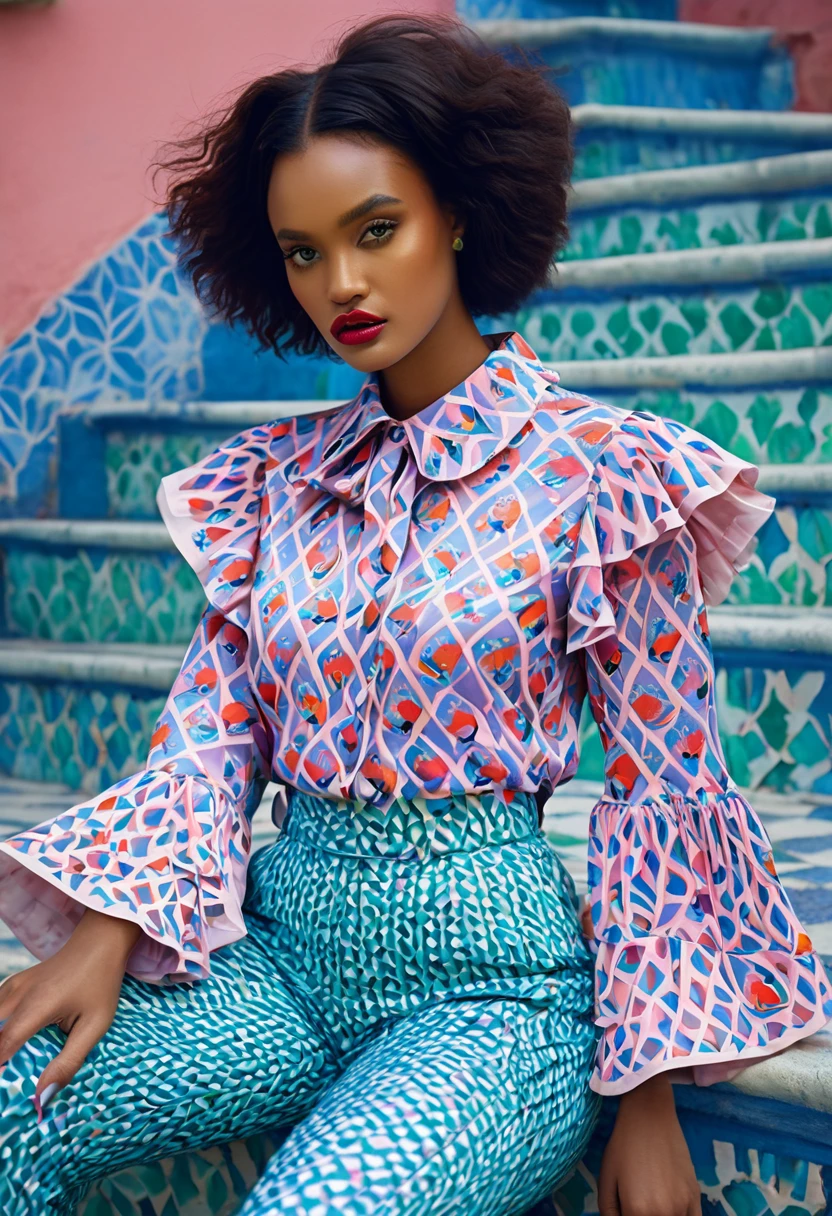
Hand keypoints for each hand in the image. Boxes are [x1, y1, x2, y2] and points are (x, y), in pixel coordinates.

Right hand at [0, 907, 140, 1118]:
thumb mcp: (95, 1025)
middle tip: (8, 1083)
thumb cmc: (101, 983)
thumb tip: (43, 1096)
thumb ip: (69, 1061)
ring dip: (0, 1044)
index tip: (3, 1095)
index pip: (3, 1046)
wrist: (100, 943)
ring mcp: (11, 987)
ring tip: (10, 1066)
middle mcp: (17, 995)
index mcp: (37, 1006)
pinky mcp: (12, 986)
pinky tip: (8, 1048)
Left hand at [597, 1073, 701, 1215]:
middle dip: (640, 1215)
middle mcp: (664, 1214)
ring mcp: (683, 1207)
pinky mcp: (696, 1198)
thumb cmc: (623, 1145)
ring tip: (651, 1200)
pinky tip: (670, 1209)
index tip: (626, 1210)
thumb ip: (609, 1212)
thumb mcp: (605, 1180)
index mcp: (637, 1211)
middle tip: (637, 1203)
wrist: (650, 1117)